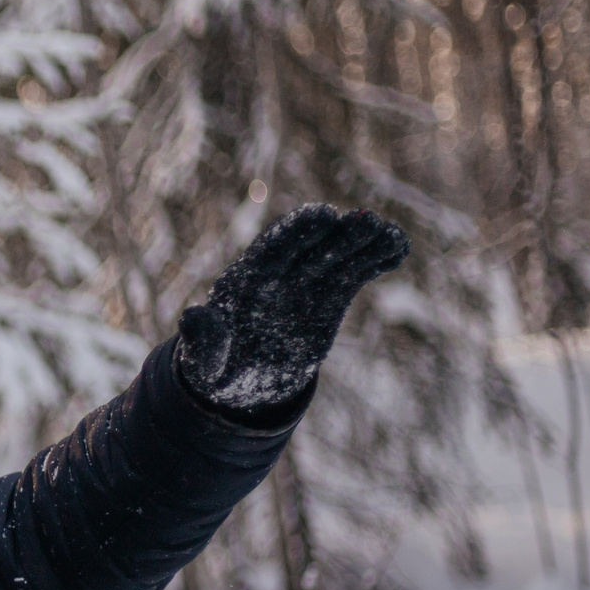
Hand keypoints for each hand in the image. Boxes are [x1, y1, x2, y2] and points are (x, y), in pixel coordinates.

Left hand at [176, 205, 409, 417]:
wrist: (244, 374)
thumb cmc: (217, 365)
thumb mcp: (204, 361)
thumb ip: (203, 340)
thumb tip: (190, 318)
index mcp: (247, 280)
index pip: (274, 249)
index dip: (298, 232)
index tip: (323, 215)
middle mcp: (280, 273)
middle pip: (311, 248)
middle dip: (337, 235)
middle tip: (366, 220)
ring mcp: (308, 280)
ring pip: (339, 255)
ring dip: (365, 242)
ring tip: (390, 234)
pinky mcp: (330, 293)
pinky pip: (356, 272)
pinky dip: (376, 260)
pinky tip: (399, 248)